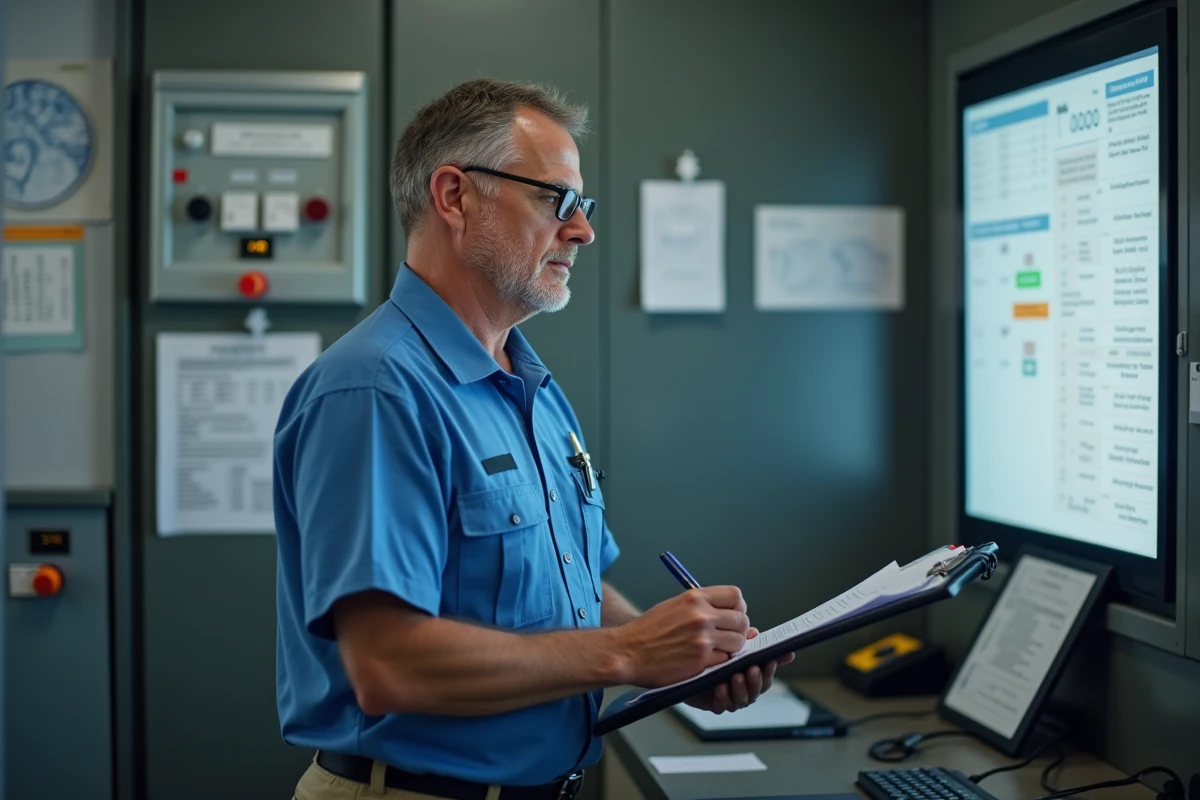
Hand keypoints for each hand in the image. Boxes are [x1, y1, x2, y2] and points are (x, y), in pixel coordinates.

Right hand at [615, 586, 749, 687]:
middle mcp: (701, 615)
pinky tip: (707, 660)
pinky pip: (725, 660)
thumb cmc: (647, 630)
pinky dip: (720, 662)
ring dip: (732, 648)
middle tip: (730, 636)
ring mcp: (702, 638)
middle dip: (739, 629)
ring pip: (738, 641)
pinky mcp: (701, 660)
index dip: (738, 607)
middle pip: (741, 619)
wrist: (627, 651)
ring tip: (719, 649)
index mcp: (695, 598)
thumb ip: (700, 605)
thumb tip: (725, 611)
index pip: (735, 595)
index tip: (734, 615)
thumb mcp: (674, 606)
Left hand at [683, 628, 795, 712]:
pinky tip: (721, 687)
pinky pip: (722, 706)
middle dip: (757, 679)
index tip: (769, 661)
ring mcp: (731, 697)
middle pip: (758, 688)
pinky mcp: (715, 704)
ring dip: (742, 688)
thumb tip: (756, 633)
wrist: (681, 666)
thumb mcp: (726, 643)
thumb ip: (743, 640)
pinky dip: (724, 697)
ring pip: (743, 699)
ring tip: (736, 676)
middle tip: (753, 669)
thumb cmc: (708, 652)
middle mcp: (744, 686)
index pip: (766, 672)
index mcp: (750, 670)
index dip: (770, 668)